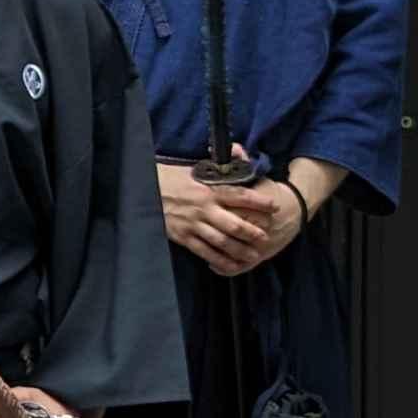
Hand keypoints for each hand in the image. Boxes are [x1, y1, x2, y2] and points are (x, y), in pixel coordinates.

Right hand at [159, 154, 296, 276]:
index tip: (274, 207)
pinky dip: (219, 260)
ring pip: (221, 241)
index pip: (239, 195)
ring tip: (253, 255)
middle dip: (252, 232)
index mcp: (208, 188)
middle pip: (234, 224)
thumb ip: (219, 166)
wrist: (144, 188)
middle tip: (265, 238)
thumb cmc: (172, 176)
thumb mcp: (195, 167)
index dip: (259, 202)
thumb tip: (241, 152)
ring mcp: (193, 223)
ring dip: (239, 250)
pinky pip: (204, 251)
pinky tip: (231, 265)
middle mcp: (203, 207)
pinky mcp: (183, 236)